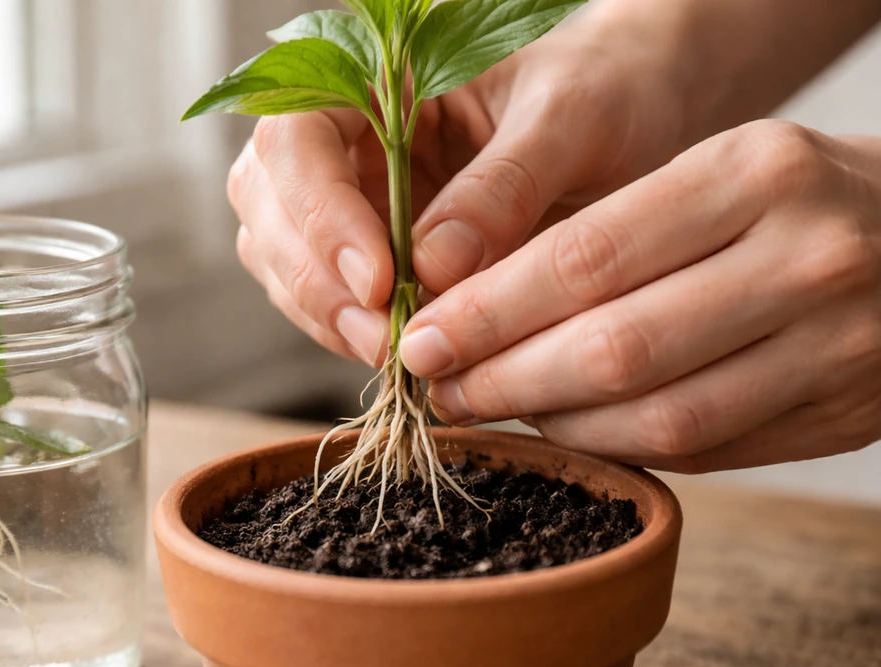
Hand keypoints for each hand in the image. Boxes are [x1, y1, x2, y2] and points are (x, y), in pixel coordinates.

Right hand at [227, 6, 689, 364]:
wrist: (637, 109)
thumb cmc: (608, 85)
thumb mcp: (572, 118)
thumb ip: (505, 185)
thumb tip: (431, 269)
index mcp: (378, 71)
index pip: (296, 134)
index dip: (319, 212)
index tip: (378, 280)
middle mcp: (348, 130)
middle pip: (268, 201)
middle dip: (315, 279)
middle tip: (383, 338)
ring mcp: (353, 191)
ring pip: (283, 255)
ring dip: (326, 315)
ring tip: (394, 355)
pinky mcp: (371, 246)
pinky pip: (327, 294)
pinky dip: (348, 330)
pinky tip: (399, 350)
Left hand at [400, 120, 880, 471]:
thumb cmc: (787, 196)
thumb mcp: (706, 171)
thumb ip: (603, 235)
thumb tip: (475, 310)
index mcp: (753, 175)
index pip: (586, 260)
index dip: (488, 313)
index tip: (423, 340)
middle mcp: (803, 260)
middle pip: (614, 349)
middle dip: (505, 380)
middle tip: (442, 389)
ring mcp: (835, 348)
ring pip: (659, 419)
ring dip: (556, 425)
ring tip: (496, 411)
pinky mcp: (844, 416)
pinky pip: (705, 453)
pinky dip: (622, 448)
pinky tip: (573, 430)